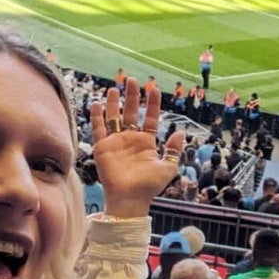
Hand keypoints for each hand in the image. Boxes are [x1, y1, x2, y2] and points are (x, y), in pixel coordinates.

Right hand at [92, 77, 184, 217]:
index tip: (153, 88)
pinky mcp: (102, 147)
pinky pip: (98, 128)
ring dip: (113, 103)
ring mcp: (116, 142)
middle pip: (131, 112)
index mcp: (146, 142)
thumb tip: (181, 132)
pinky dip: (97, 116)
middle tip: (132, 80)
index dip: (152, 103)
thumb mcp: (168, 167)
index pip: (150, 117)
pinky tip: (97, 103)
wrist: (130, 198)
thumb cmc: (149, 186)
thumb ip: (174, 150)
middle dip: (132, 96)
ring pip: (114, 117)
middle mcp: (130, 139)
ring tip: (114, 88)